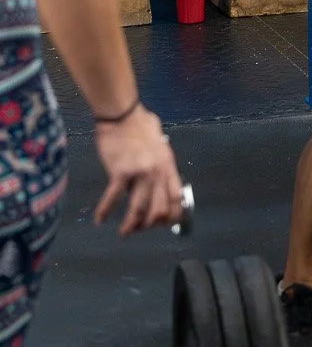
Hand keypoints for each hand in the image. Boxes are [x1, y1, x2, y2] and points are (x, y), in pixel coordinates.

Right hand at [93, 104, 184, 235]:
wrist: (122, 114)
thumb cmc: (139, 124)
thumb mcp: (159, 144)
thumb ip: (160, 163)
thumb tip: (158, 180)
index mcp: (168, 165)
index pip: (176, 197)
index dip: (172, 215)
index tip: (163, 225)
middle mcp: (157, 171)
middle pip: (158, 208)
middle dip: (149, 224)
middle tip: (140, 229)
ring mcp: (140, 172)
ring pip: (138, 209)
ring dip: (131, 225)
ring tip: (124, 232)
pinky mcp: (120, 172)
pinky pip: (113, 198)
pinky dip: (105, 211)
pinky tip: (99, 219)